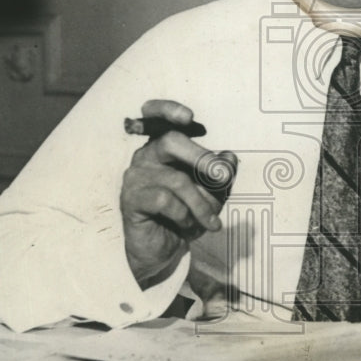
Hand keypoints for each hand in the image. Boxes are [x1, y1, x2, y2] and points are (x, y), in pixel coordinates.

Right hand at [120, 99, 237, 286]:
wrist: (164, 251)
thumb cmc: (185, 215)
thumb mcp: (211, 194)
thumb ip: (221, 175)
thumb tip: (229, 158)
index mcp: (163, 147)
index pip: (155, 115)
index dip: (168, 109)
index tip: (189, 116)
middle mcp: (146, 156)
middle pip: (170, 141)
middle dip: (202, 158)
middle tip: (222, 176)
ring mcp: (136, 177)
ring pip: (176, 179)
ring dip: (201, 203)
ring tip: (210, 220)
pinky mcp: (131, 200)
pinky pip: (166, 201)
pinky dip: (185, 215)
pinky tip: (187, 225)